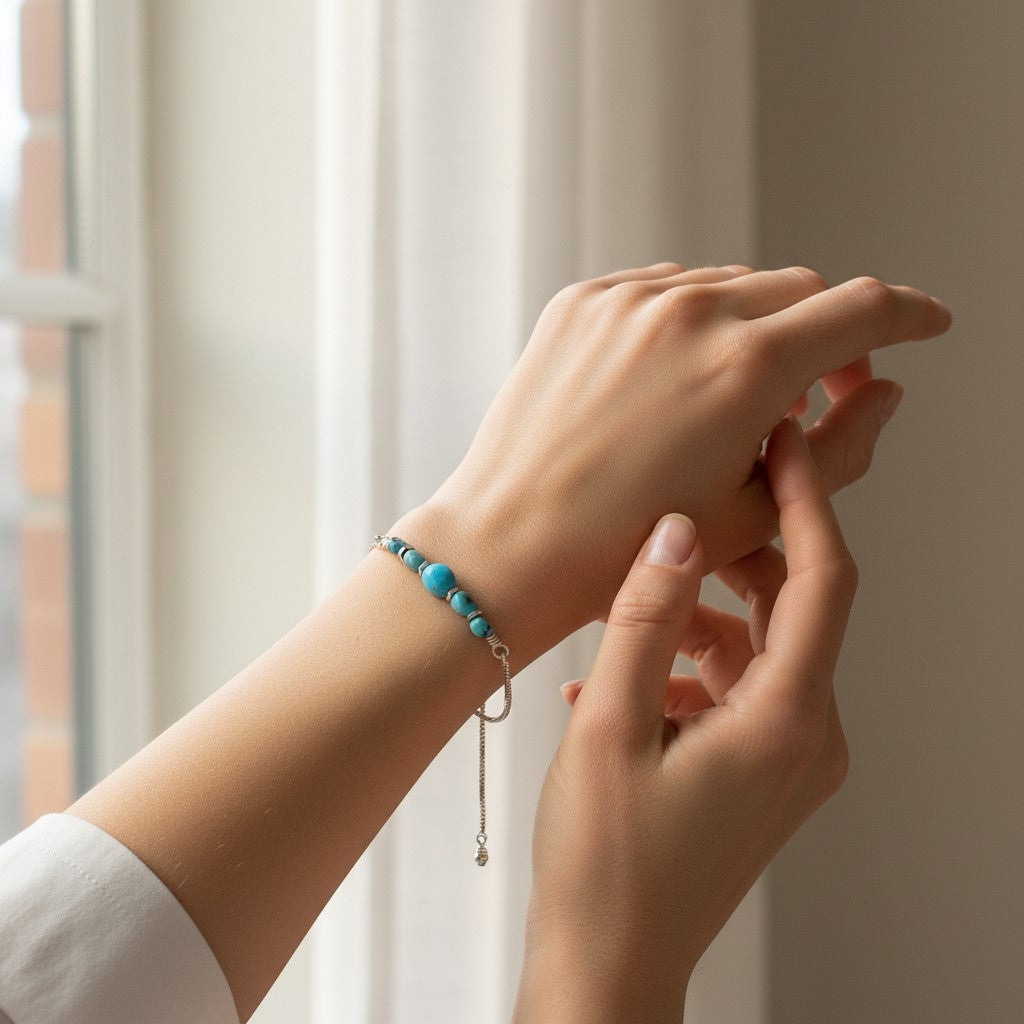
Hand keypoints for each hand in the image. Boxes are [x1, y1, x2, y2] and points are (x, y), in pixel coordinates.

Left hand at [397, 263, 947, 669]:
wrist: (511, 546)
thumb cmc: (626, 550)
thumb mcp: (756, 514)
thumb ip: (840, 449)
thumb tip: (883, 395)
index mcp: (746, 367)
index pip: (862, 310)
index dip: (910, 316)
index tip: (926, 324)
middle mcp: (689, 313)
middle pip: (800, 291)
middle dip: (827, 334)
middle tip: (821, 392)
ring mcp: (628, 299)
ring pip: (731, 286)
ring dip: (755, 329)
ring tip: (735, 401)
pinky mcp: (583, 301)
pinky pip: (666, 289)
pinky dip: (691, 322)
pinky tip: (677, 380)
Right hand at [514, 416, 855, 1022]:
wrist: (609, 964)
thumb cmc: (605, 867)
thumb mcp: (609, 726)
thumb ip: (646, 618)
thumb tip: (677, 529)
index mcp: (785, 722)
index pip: (821, 579)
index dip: (805, 499)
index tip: (782, 441)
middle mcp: (806, 738)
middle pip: (794, 608)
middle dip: (740, 552)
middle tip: (684, 508)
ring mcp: (788, 760)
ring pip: (758, 648)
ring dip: (698, 618)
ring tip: (627, 613)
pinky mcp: (761, 773)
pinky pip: (738, 690)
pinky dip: (689, 667)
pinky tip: (622, 678)